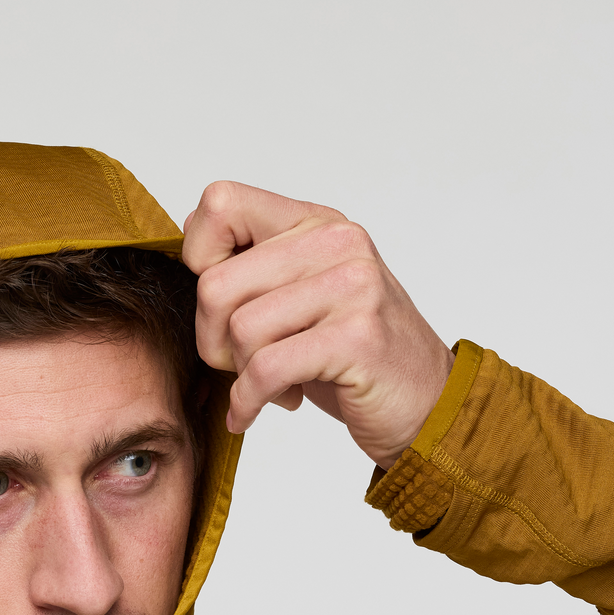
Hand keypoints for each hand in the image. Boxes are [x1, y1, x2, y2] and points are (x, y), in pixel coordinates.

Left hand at [182, 182, 453, 469]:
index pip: (218, 203)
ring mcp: (352, 286)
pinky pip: (265, 369)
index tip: (222, 304)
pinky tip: (256, 411)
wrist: (426, 405)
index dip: (198, 259)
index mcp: (314, 222)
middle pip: (215, 285)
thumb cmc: (350, 357)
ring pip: (239, 330)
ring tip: (270, 383)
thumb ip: (252, 267)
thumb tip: (187, 236)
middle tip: (242, 363)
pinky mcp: (357, 336)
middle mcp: (336, 242)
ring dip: (240, 373)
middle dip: (213, 340)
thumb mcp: (300, 297)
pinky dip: (248, 401)